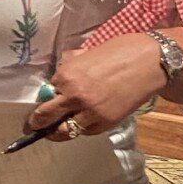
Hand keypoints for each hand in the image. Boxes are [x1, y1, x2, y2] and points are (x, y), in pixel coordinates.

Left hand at [25, 33, 168, 138]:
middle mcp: (74, 96)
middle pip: (45, 116)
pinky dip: (81, 129)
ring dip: (56, 132)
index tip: (42, 102)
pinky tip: (81, 124)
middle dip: (36, 123)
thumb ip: (72, 63)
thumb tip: (62, 69)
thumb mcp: (89, 52)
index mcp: (67, 75)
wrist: (151, 62)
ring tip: (52, 132)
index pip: (46, 92)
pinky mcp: (105, 123)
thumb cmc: (121, 51)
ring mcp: (90, 112)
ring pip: (63, 131)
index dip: (44, 97)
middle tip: (31, 126)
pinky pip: (85, 132)